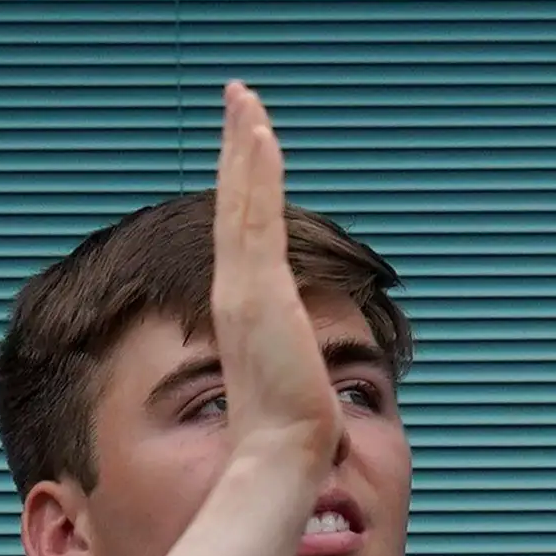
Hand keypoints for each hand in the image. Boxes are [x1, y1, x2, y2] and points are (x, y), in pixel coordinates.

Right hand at [210, 83, 342, 467]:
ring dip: (244, 146)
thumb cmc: (289, 437)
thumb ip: (297, 372)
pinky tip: (259, 134)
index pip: (244, 234)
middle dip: (239, 149)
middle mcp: (240, 292)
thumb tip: (318, 394)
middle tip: (241, 97)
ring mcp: (244, 288)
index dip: (243, 189)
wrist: (284, 459)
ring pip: (241, 202)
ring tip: (246, 98)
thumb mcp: (295, 387)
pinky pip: (251, 217)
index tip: (248, 148)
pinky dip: (252, 173)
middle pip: (236, 205)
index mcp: (248, 310)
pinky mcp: (254, 288)